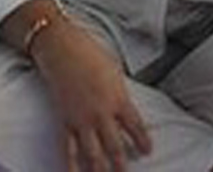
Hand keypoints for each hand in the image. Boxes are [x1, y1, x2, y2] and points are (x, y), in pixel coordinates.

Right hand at [33, 21, 153, 171]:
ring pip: (92, 152)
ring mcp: (81, 119)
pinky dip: (71, 164)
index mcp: (119, 99)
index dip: (142, 140)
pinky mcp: (64, 122)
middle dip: (121, 162)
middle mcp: (101, 113)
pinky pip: (68, 148)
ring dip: (99, 169)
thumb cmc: (93, 57)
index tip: (148, 151)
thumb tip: (126, 110)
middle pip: (114, 145)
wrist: (64, 52)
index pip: (135, 125)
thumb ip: (121, 95)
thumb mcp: (116, 75)